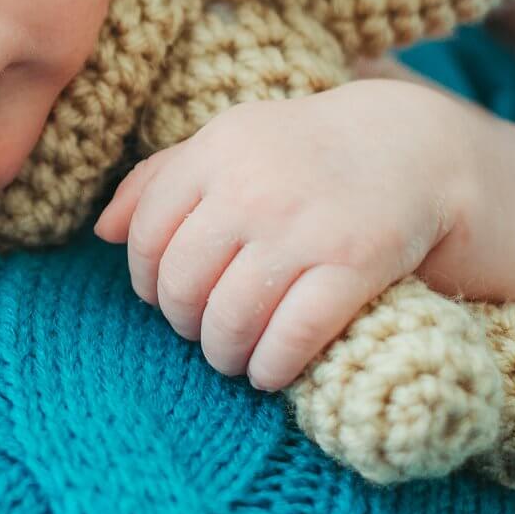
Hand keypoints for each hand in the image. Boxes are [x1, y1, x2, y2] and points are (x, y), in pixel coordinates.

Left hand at [93, 82, 468, 390]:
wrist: (413, 149)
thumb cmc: (304, 153)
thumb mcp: (231, 142)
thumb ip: (161, 178)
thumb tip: (101, 232)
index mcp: (217, 150)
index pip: (146, 236)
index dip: (149, 281)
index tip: (168, 298)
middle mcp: (253, 186)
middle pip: (183, 285)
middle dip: (187, 323)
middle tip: (206, 332)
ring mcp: (303, 227)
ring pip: (231, 318)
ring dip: (226, 354)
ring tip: (236, 358)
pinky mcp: (353, 264)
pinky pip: (291, 337)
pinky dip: (272, 366)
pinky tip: (272, 372)